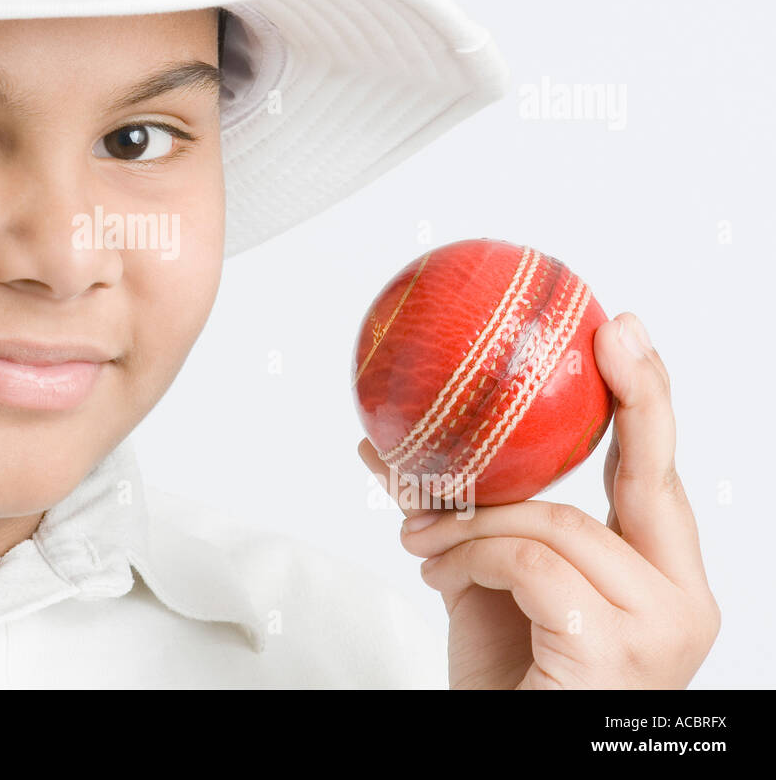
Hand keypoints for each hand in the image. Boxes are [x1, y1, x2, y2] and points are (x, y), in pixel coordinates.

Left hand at [358, 312, 720, 688]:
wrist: (500, 747)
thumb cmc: (507, 676)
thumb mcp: (484, 579)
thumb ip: (460, 512)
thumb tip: (388, 446)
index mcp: (660, 578)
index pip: (658, 477)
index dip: (649, 400)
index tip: (625, 332)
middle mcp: (681, 601)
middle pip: (649, 477)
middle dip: (635, 397)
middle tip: (607, 335)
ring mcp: (659, 627)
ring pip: (556, 522)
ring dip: (471, 525)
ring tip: (425, 542)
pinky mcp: (616, 647)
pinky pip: (530, 561)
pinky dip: (471, 558)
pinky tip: (443, 578)